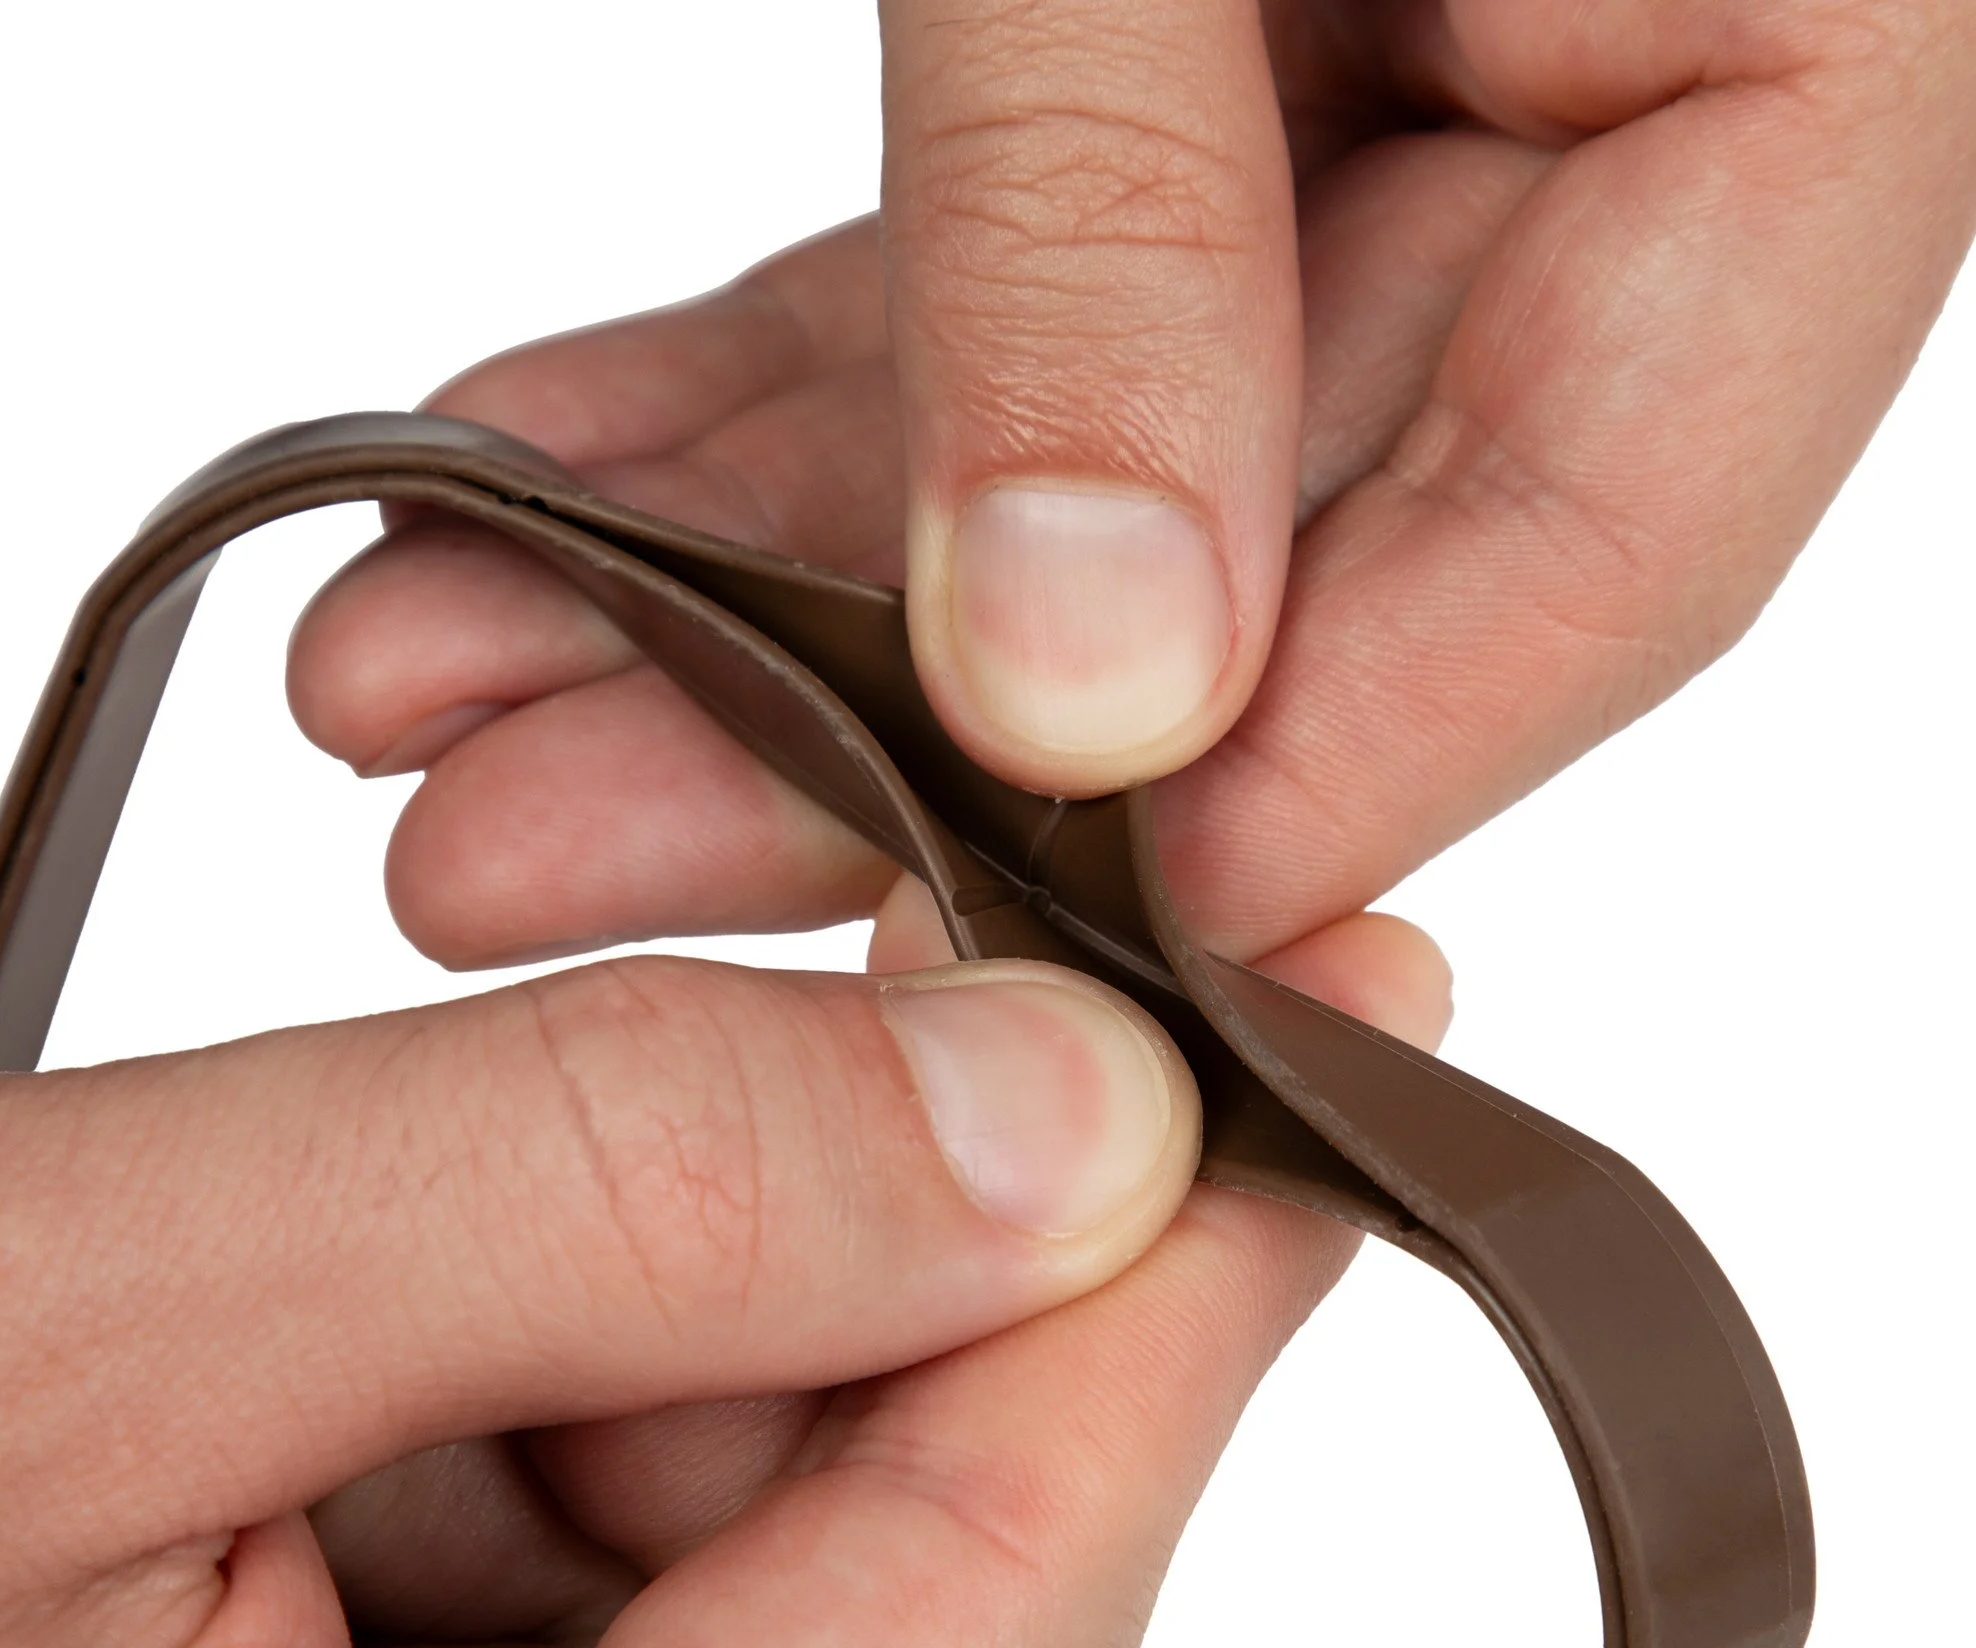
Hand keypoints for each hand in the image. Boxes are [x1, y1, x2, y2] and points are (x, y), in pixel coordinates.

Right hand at [0, 822, 1448, 1647]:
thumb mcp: (33, 1347)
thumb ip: (581, 1195)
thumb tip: (1058, 1094)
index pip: (1011, 1595)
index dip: (1189, 1265)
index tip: (1340, 996)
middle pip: (904, 1534)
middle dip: (906, 1207)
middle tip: (905, 898)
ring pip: (763, 1491)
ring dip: (698, 1249)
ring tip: (479, 1123)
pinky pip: (615, 1505)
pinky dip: (568, 1316)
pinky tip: (411, 1235)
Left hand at [288, 0, 1972, 986]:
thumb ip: (1121, 231)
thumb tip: (1089, 686)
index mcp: (1812, 3)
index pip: (1618, 528)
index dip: (1329, 778)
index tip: (1066, 946)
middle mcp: (1618, 85)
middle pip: (1277, 551)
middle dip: (880, 730)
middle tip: (541, 854)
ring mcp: (1393, 92)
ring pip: (1081, 476)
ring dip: (740, 608)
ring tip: (443, 734)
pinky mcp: (1186, 86)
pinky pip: (977, 317)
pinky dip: (751, 427)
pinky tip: (525, 518)